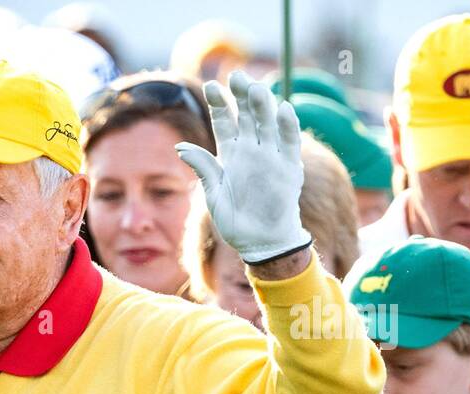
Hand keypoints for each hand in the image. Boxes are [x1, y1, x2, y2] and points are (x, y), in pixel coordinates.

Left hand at [175, 70, 311, 263]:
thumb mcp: (213, 194)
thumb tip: (180, 147)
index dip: (219, 104)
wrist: (261, 242)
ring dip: (263, 106)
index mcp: (232, 154)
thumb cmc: (235, 220)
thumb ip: (204, 168)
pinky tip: (283, 109)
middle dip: (241, 95)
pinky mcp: (290, 168)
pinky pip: (289, 143)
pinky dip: (287, 126)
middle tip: (236, 75)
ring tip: (255, 89)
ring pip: (268, 123)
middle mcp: (252, 150)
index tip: (211, 85)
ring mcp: (271, 157)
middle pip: (247, 116)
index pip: (225, 122)